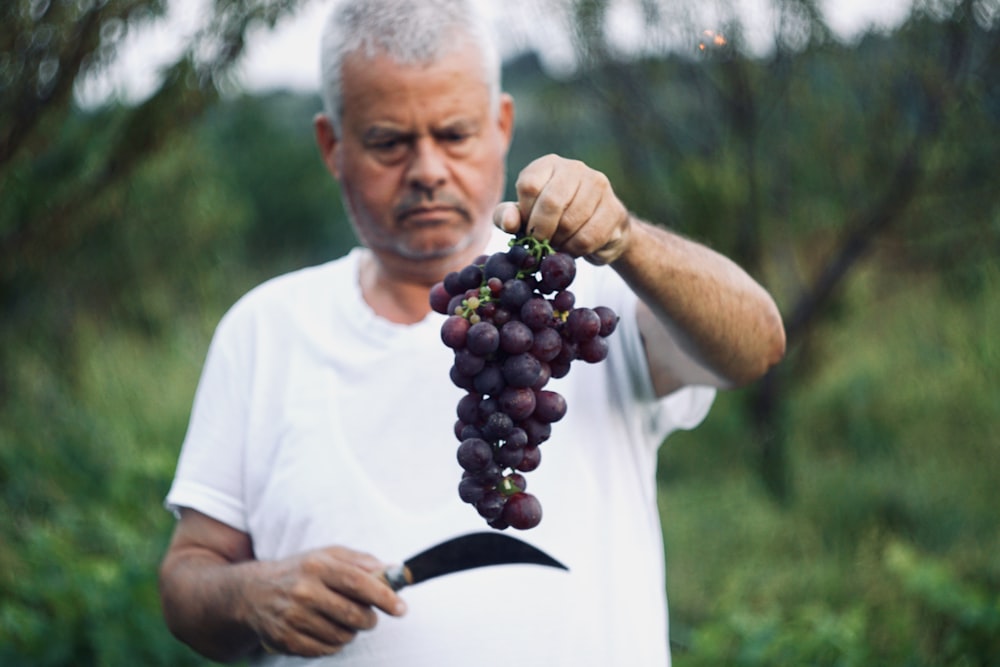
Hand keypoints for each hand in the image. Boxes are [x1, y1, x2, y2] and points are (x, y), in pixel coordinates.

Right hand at [245, 546, 406, 656]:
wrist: (253, 593)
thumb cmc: (300, 572)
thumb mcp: (327, 555)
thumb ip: (361, 561)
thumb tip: (392, 571)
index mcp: (317, 566)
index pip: (358, 582)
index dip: (384, 597)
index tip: (401, 608)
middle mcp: (304, 591)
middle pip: (353, 614)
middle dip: (369, 619)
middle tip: (369, 617)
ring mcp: (293, 617)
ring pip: (342, 636)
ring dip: (351, 632)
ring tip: (343, 621)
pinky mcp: (286, 639)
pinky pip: (325, 650)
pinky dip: (333, 644)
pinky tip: (328, 631)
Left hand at [493, 154, 630, 264]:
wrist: (597, 232)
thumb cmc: (552, 221)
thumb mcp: (523, 217)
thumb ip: (507, 216)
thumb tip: (509, 223)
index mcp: (548, 164)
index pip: (529, 185)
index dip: (526, 213)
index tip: (528, 228)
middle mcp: (574, 168)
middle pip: (551, 202)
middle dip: (542, 231)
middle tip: (541, 244)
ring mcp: (598, 186)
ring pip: (570, 222)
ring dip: (559, 242)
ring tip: (558, 244)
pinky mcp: (615, 208)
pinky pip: (588, 237)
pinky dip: (575, 250)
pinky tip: (573, 248)